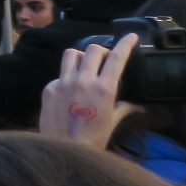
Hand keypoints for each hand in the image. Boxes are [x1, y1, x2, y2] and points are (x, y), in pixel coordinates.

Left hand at [39, 36, 138, 151]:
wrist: (62, 149)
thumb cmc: (93, 138)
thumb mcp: (112, 121)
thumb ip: (123, 107)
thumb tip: (137, 105)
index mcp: (103, 88)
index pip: (116, 58)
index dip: (125, 44)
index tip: (130, 36)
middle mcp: (82, 80)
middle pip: (92, 49)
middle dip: (102, 51)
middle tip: (104, 60)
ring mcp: (62, 82)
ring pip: (71, 54)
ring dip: (80, 57)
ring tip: (84, 67)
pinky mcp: (48, 88)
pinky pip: (59, 74)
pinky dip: (66, 78)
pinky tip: (69, 91)